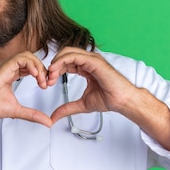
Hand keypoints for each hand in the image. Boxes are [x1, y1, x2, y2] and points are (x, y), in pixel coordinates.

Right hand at [0, 51, 52, 126]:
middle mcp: (8, 67)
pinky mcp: (2, 67)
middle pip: (31, 59)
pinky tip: (35, 75)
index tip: (45, 85)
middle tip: (46, 83)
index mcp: (10, 73)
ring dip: (38, 67)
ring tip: (41, 80)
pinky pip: (20, 58)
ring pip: (27, 56)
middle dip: (42, 69)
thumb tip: (48, 122)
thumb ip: (33, 114)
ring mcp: (4, 65)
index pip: (30, 66)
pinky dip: (31, 64)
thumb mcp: (18, 110)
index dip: (41, 73)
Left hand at [47, 46, 169, 150]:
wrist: (122, 101)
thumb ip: (67, 108)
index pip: (66, 62)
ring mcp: (92, 59)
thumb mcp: (82, 104)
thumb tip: (53, 117)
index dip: (55, 70)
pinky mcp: (94, 61)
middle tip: (47, 79)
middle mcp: (89, 60)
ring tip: (50, 75)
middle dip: (53, 66)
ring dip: (56, 62)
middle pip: (64, 54)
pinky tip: (56, 71)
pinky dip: (62, 61)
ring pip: (68, 52)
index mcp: (86, 67)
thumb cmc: (109, 99)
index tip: (48, 82)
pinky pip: (74, 55)